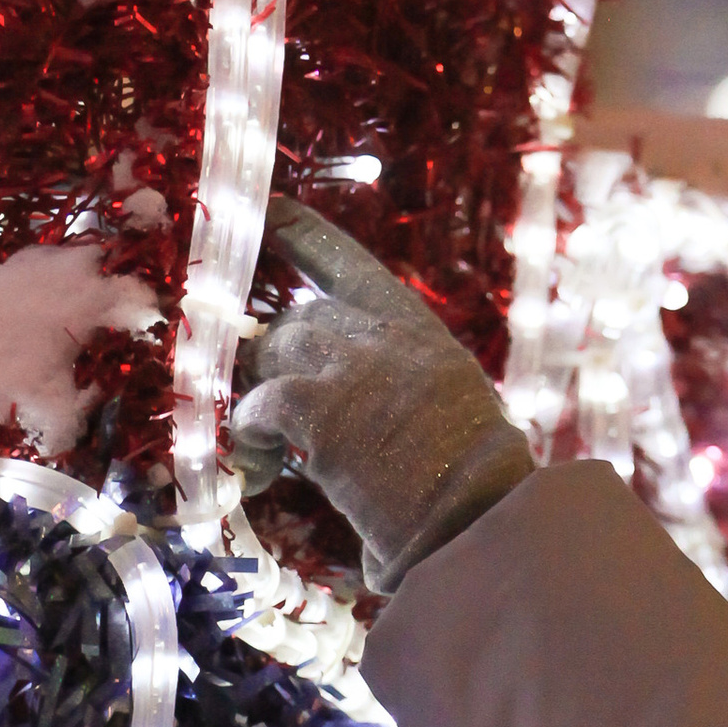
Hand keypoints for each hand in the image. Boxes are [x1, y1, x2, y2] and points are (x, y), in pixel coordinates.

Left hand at [229, 198, 530, 589]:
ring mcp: (348, 368)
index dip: (302, 235)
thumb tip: (370, 414)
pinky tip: (259, 469)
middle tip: (274, 407)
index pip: (348, 263)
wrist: (479, 515)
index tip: (272, 211)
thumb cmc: (478, 485)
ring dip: (261, 395)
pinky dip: (248, 438)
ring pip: (271, 354)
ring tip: (266, 446)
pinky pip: (256, 407)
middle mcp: (382, 336)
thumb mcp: (454, 407)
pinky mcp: (317, 410)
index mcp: (418, 330)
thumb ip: (406, 387)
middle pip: (297, 318)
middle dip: (278, 357)